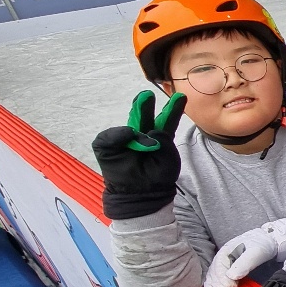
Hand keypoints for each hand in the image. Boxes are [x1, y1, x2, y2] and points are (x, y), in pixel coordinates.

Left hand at [92, 91, 185, 219]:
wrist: (134, 191)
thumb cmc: (118, 170)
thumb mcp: (104, 149)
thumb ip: (111, 136)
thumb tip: (132, 132)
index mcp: (131, 132)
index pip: (136, 116)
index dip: (140, 106)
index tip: (145, 97)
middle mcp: (146, 134)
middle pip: (151, 116)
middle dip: (153, 105)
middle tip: (152, 94)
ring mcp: (160, 142)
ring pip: (166, 123)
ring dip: (173, 110)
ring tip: (180, 97)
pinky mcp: (168, 152)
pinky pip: (165, 140)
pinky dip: (160, 139)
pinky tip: (154, 143)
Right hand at [203, 219, 285, 286]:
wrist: (269, 240)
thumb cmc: (262, 244)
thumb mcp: (256, 252)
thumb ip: (244, 263)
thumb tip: (232, 276)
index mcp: (227, 250)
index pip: (220, 266)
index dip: (223, 278)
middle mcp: (223, 256)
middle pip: (215, 271)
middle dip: (217, 283)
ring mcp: (225, 261)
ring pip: (215, 273)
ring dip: (214, 284)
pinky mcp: (230, 267)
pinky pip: (219, 275)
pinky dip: (216, 283)